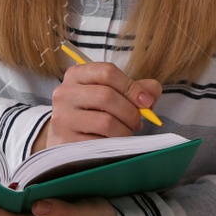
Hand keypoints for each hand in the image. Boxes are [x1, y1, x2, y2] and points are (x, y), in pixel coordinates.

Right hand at [33, 61, 160, 153]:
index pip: (107, 72)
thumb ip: (135, 88)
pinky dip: (114, 144)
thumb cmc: (93, 111)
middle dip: (130, 111)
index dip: (131, 87)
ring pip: (105, 121)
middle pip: (107, 96)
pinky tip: (114, 142)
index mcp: (76, 75)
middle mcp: (65, 93)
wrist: (66, 138)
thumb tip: (153, 91)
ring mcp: (63, 118)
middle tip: (138, 121)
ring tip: (127, 132)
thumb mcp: (111, 93)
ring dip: (125, 130)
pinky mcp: (65, 141)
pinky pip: (100, 143)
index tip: (146, 101)